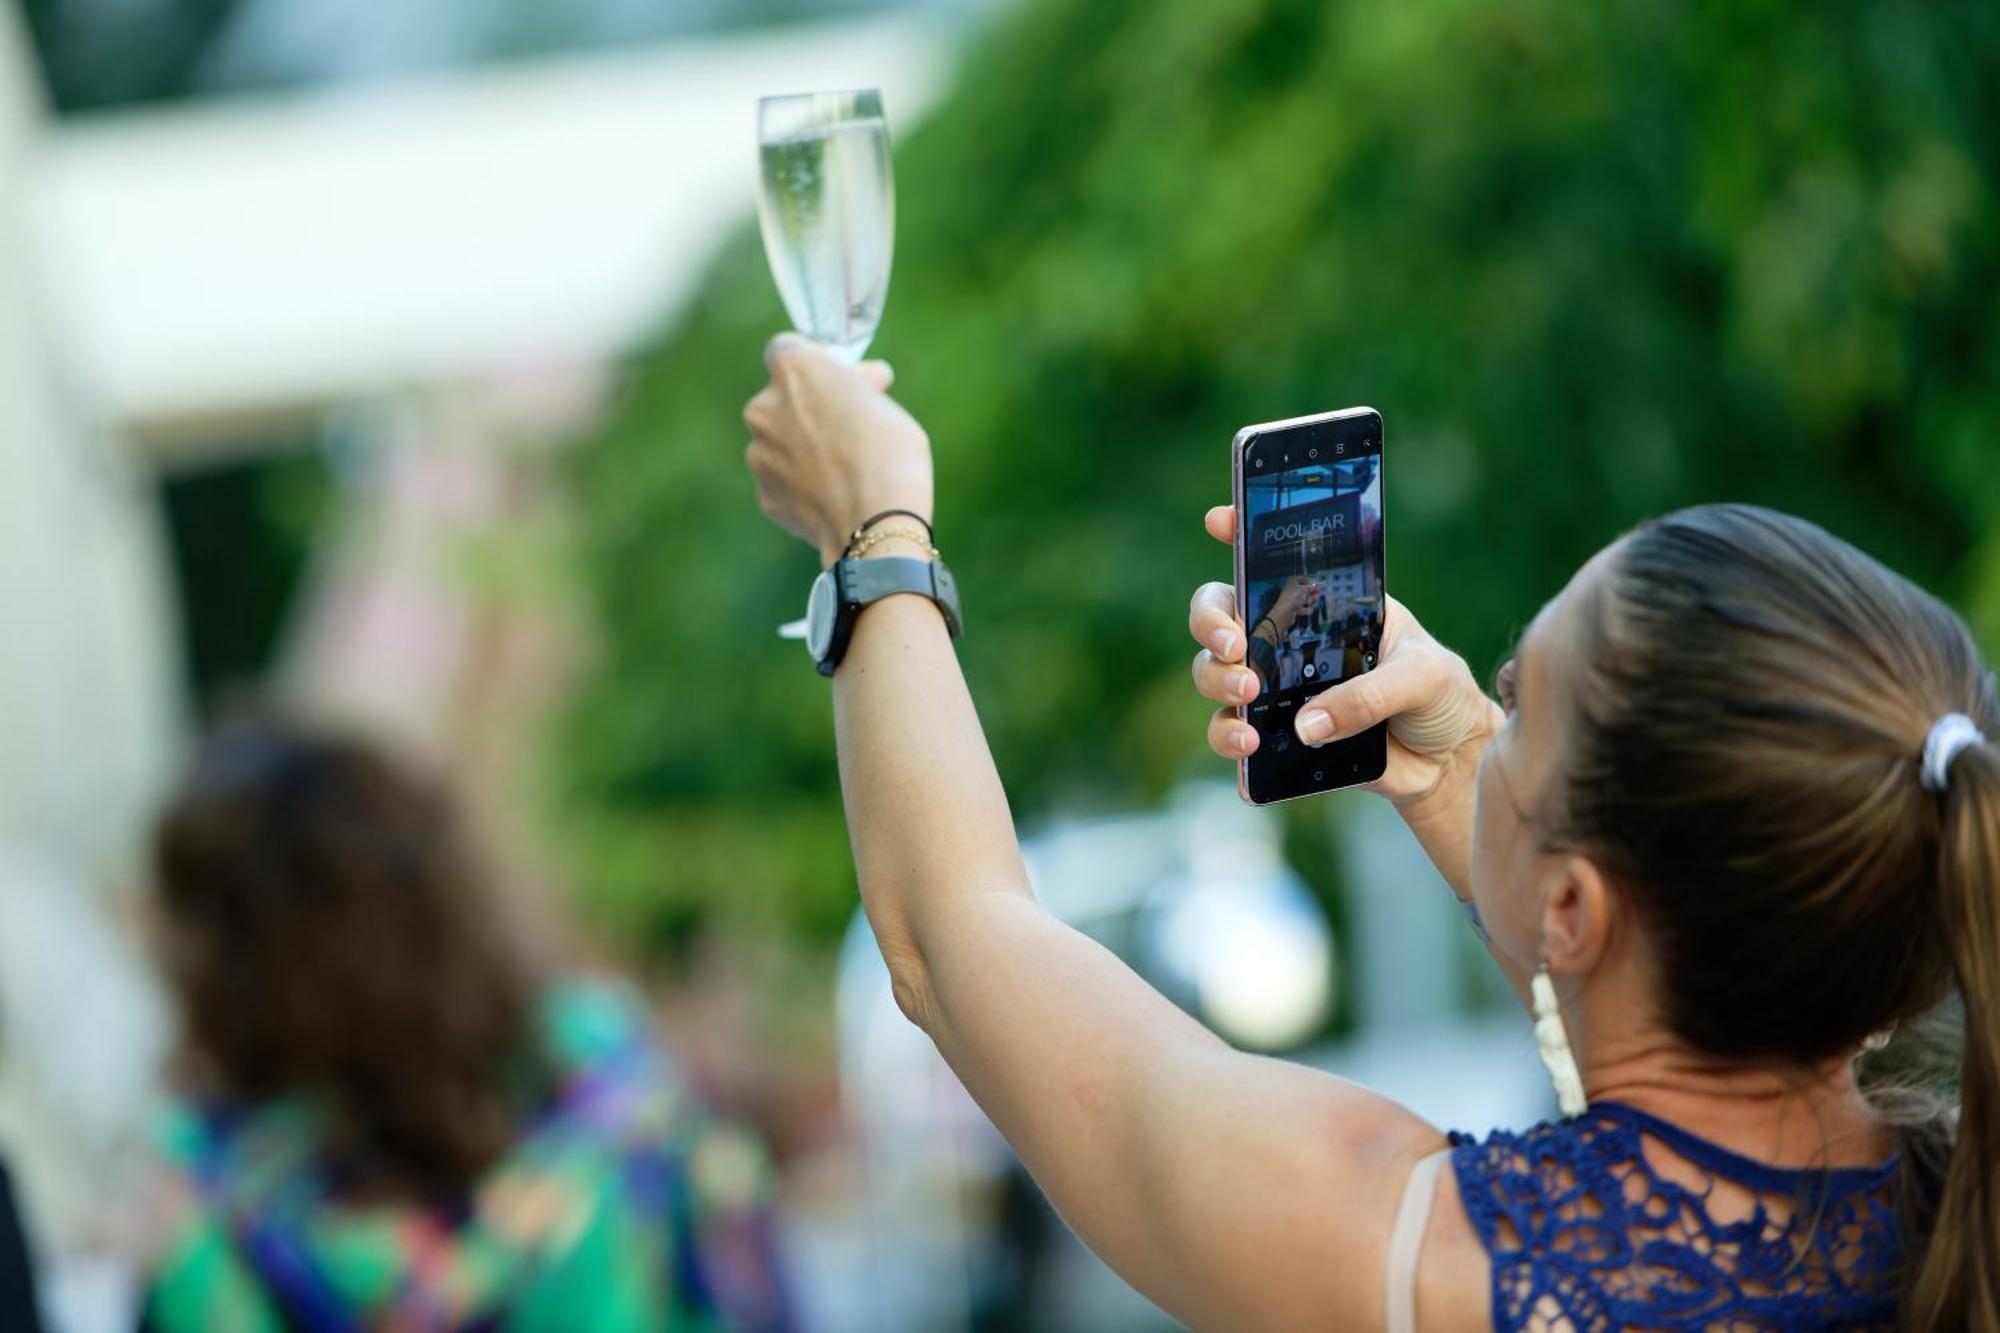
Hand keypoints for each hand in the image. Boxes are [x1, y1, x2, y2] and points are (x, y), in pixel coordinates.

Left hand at [744, 334, 933, 564]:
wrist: (876, 524)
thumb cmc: (890, 454)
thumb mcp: (887, 404)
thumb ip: (862, 387)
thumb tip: (867, 378)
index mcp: (794, 371)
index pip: (785, 348)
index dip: (812, 363)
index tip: (836, 380)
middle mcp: (764, 407)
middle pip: (780, 400)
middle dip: (807, 410)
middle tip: (847, 428)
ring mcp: (759, 454)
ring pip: (779, 444)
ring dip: (803, 450)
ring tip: (844, 471)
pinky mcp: (764, 495)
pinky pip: (784, 483)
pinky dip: (803, 487)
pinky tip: (834, 497)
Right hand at [1187, 505, 1501, 807]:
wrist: (1447, 760)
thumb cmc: (1439, 695)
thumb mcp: (1423, 675)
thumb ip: (1370, 694)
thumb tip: (1306, 725)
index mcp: (1325, 604)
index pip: (1273, 561)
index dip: (1240, 534)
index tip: (1219, 520)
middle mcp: (1289, 640)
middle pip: (1221, 619)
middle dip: (1213, 626)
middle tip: (1236, 649)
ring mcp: (1277, 689)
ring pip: (1213, 675)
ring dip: (1217, 683)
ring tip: (1247, 700)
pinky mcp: (1275, 737)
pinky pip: (1231, 735)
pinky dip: (1228, 740)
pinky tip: (1247, 748)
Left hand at [1267, 576, 1317, 631]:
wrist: (1284, 614)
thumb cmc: (1294, 598)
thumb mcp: (1304, 590)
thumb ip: (1312, 587)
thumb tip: (1318, 585)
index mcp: (1292, 583)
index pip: (1301, 579)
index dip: (1309, 581)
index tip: (1316, 584)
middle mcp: (1292, 591)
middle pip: (1304, 590)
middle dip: (1312, 592)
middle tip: (1319, 593)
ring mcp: (1292, 601)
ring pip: (1304, 600)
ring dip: (1311, 600)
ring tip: (1316, 601)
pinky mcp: (1294, 610)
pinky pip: (1302, 608)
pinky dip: (1306, 609)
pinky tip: (1310, 610)